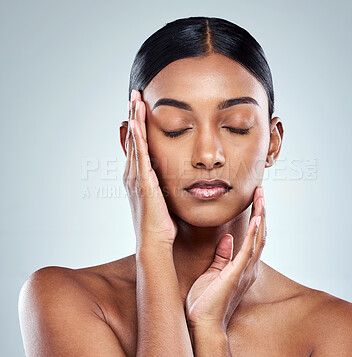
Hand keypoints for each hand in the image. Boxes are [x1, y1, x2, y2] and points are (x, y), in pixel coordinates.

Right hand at [121, 89, 177, 250]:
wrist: (155, 242)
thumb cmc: (162, 223)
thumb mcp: (163, 197)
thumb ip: (163, 183)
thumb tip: (171, 174)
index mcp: (139, 177)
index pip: (137, 145)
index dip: (137, 126)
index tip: (139, 108)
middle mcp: (133, 174)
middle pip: (133, 138)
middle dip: (133, 115)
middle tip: (135, 95)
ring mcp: (135, 177)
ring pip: (135, 142)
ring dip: (134, 119)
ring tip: (135, 99)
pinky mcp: (142, 182)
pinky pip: (139, 154)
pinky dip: (136, 137)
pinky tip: (135, 121)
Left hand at [185, 186, 265, 332]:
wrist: (201, 323)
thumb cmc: (206, 301)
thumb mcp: (213, 272)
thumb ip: (223, 256)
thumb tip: (227, 238)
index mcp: (242, 266)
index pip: (254, 236)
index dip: (257, 217)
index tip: (255, 199)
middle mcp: (248, 267)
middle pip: (261, 233)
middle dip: (262, 210)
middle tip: (261, 190)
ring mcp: (244, 271)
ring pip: (259, 238)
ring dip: (261, 216)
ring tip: (261, 196)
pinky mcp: (236, 275)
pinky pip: (248, 251)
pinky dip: (254, 233)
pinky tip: (257, 218)